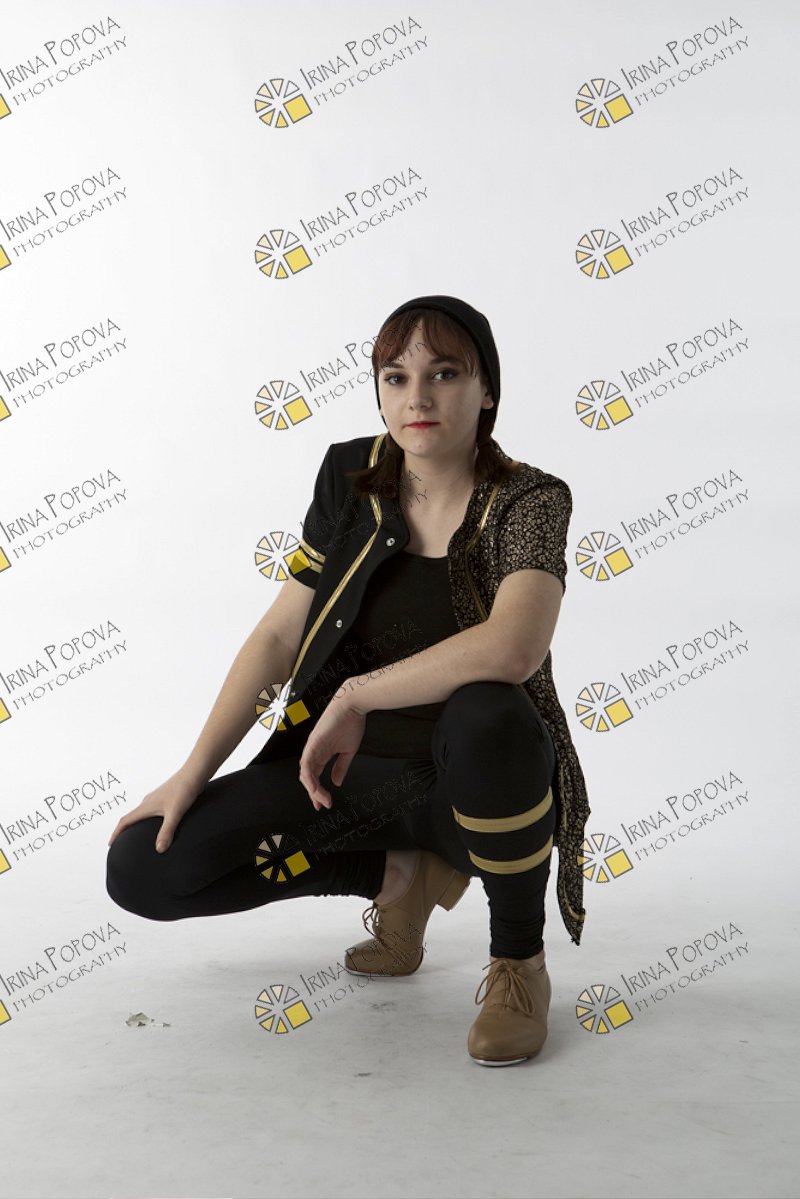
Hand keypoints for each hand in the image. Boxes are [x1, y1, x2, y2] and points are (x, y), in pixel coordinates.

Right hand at [107, 768, 202, 852]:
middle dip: (124, 829)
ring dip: (136, 823)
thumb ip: (167, 831)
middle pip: (131, 816)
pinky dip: (148, 818)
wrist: (194, 773)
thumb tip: (159, 849)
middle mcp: (148, 801)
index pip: (125, 820)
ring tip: (137, 834)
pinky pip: (151, 810)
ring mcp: (157, 798)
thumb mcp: (175, 813)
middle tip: (120, 841)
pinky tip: (158, 823)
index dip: (116, 833)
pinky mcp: (166, 797)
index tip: (110, 844)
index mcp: (146, 806)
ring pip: (141, 812)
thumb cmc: (184, 790)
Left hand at [298, 686, 366, 809]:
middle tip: (321, 805)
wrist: (353, 704)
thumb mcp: (348, 750)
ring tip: (322, 800)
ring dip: (313, 789)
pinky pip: (306, 763)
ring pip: (306, 773)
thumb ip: (341, 767)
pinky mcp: (313, 743)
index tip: (324, 803)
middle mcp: (314, 751)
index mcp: (322, 752)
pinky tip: (316, 787)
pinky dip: (310, 777)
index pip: (315, 775)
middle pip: (308, 777)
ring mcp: (312, 747)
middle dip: (314, 794)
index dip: (318, 790)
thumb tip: (336, 782)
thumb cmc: (351, 722)